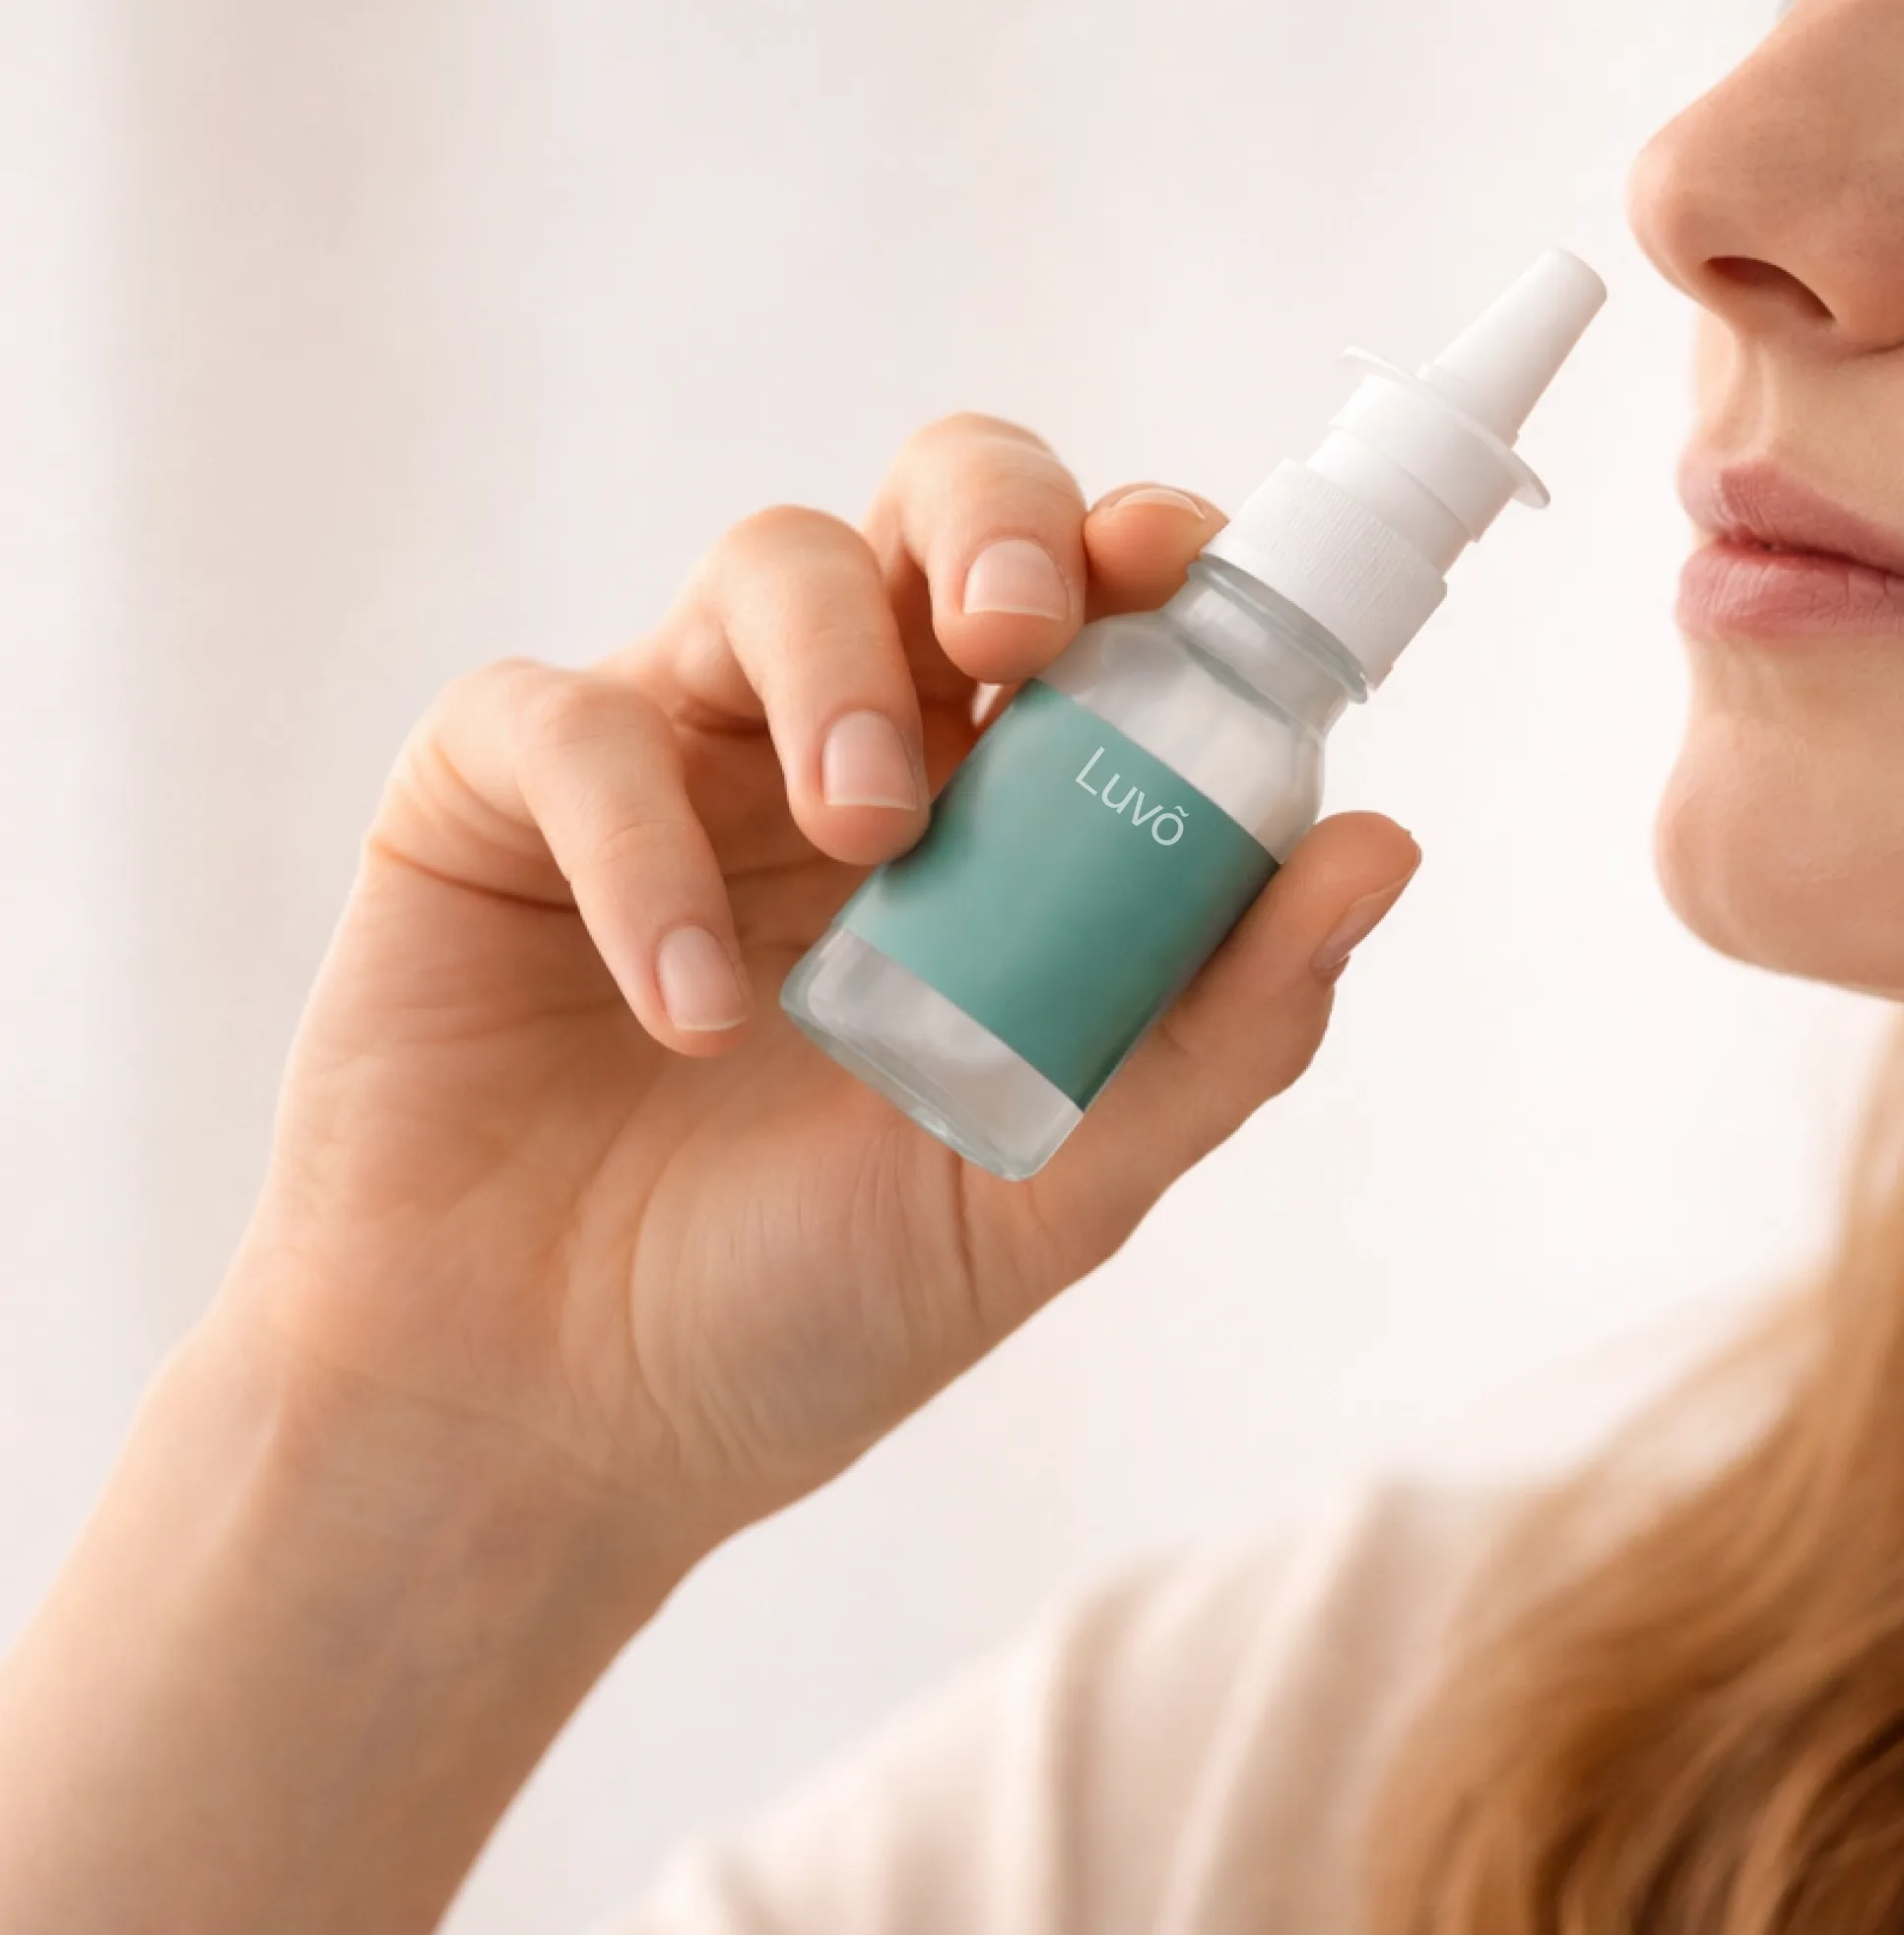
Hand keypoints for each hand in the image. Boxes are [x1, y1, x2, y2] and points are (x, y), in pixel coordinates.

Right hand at [220, 416, 1418, 1556]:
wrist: (559, 1435)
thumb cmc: (816, 1306)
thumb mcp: (1052, 1186)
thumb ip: (1217, 1028)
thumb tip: (1383, 848)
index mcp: (1004, 812)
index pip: (1100, 607)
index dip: (1147, 554)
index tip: (1177, 571)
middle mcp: (850, 743)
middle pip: (941, 499)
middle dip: (999, 521)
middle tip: (1019, 631)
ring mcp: (674, 754)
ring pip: (770, 561)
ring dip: (841, 671)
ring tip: (870, 835)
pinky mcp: (490, 798)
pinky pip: (565, 722)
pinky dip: (641, 847)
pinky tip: (694, 1014)